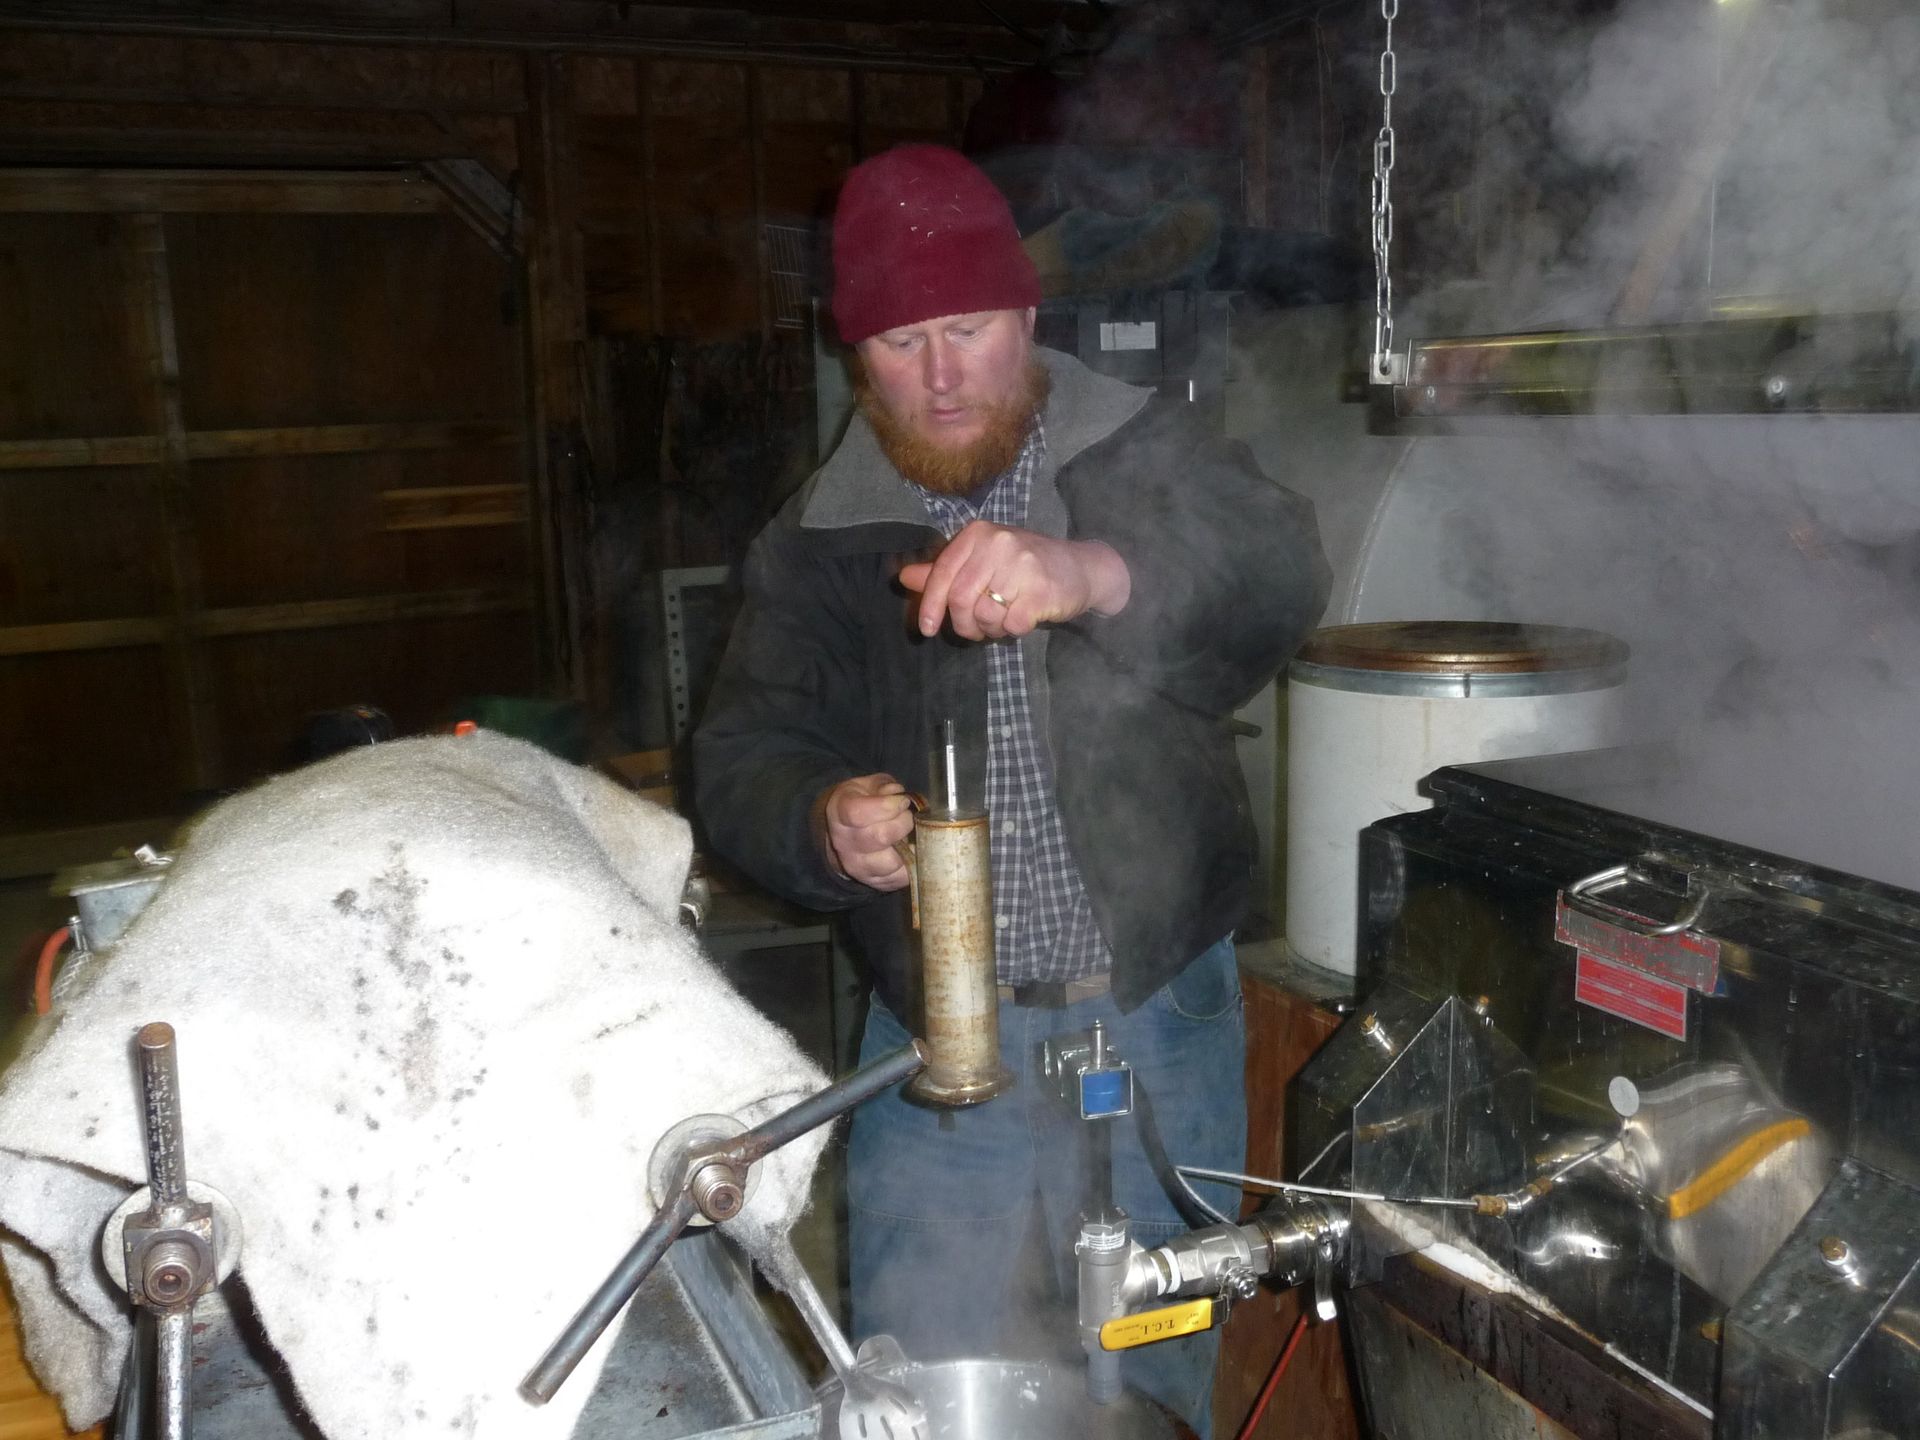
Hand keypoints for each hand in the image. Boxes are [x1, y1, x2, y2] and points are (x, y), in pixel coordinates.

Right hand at [816, 774, 913, 891]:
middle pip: (880, 837)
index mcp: (840, 813)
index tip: (902, 801)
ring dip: (909, 847)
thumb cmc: (861, 804)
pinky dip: (913, 865)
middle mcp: (844, 843)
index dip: (887, 806)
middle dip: (903, 823)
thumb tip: (897, 793)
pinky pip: (901, 878)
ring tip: (910, 835)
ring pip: (891, 862)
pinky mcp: (874, 882)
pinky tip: (912, 851)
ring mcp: (858, 866)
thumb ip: (883, 785)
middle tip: (908, 816)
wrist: (845, 833)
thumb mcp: (867, 786)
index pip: (858, 813)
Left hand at [897, 521, 1130, 640]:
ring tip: (1005, 619)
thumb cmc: (1027, 566)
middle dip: (964, 624)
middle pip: (959, 599)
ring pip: (985, 615)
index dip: (930, 605)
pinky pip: (1011, 626)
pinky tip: (1023, 619)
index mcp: (978, 534)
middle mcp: (998, 543)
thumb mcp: (983, 561)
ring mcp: (1021, 565)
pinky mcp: (1040, 590)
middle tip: (976, 631)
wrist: (1083, 568)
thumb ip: (945, 570)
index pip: (942, 573)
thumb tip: (903, 577)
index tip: (927, 629)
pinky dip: (1013, 631)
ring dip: (991, 629)